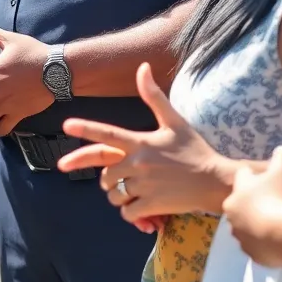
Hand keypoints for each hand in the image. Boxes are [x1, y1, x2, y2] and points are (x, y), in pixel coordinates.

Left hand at [59, 63, 228, 220]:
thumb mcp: (174, 121)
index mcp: (140, 142)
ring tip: (136, 193)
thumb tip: (142, 67)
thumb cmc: (194, 150)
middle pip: (105, 174)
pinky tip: (143, 209)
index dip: (85, 128)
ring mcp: (144, 185)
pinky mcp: (152, 205)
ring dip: (119, 197)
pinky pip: (127, 213)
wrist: (216, 181)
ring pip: (113, 195)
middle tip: (122, 178)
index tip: (66, 125)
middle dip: (108, 178)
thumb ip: (154, 96)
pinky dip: (131, 214)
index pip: (107, 134)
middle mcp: (138, 163)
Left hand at [222, 146, 281, 266]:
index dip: (255, 176)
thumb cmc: (278, 196)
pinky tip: (279, 241)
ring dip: (258, 225)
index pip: (243, 177)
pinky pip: (257, 247)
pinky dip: (265, 245)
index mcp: (237, 191)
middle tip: (273, 203)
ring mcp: (241, 235)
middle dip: (254, 203)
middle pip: (242, 204)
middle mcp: (233, 213)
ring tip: (277, 225)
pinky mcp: (252, 254)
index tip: (266, 178)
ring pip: (247, 227)